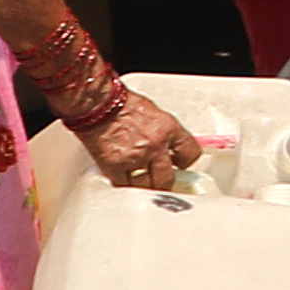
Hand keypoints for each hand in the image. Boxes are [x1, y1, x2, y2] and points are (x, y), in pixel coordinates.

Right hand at [77, 90, 198, 192]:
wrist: (99, 104)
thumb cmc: (121, 103)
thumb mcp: (154, 113)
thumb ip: (163, 131)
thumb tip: (167, 145)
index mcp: (168, 129)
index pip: (190, 153)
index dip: (184, 162)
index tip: (179, 164)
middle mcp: (155, 145)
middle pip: (167, 178)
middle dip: (163, 181)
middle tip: (158, 180)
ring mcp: (135, 157)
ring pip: (145, 186)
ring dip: (142, 185)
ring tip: (138, 179)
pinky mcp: (115, 166)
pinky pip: (123, 186)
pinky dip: (123, 185)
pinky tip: (122, 178)